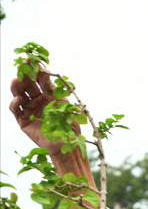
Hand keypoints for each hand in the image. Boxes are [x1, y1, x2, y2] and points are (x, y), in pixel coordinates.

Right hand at [10, 70, 96, 208]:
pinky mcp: (24, 123)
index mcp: (50, 96)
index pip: (40, 79)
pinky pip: (15, 110)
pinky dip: (14, 103)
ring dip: (16, 87)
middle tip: (21, 69)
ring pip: (19, 95)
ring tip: (16, 81)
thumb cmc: (71, 127)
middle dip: (24, 76)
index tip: (31, 59)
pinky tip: (18, 99)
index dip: (35, 69)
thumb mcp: (64, 104)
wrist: (68, 148)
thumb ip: (54, 88)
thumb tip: (46, 71)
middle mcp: (39, 102)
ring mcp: (30, 111)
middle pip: (28, 85)